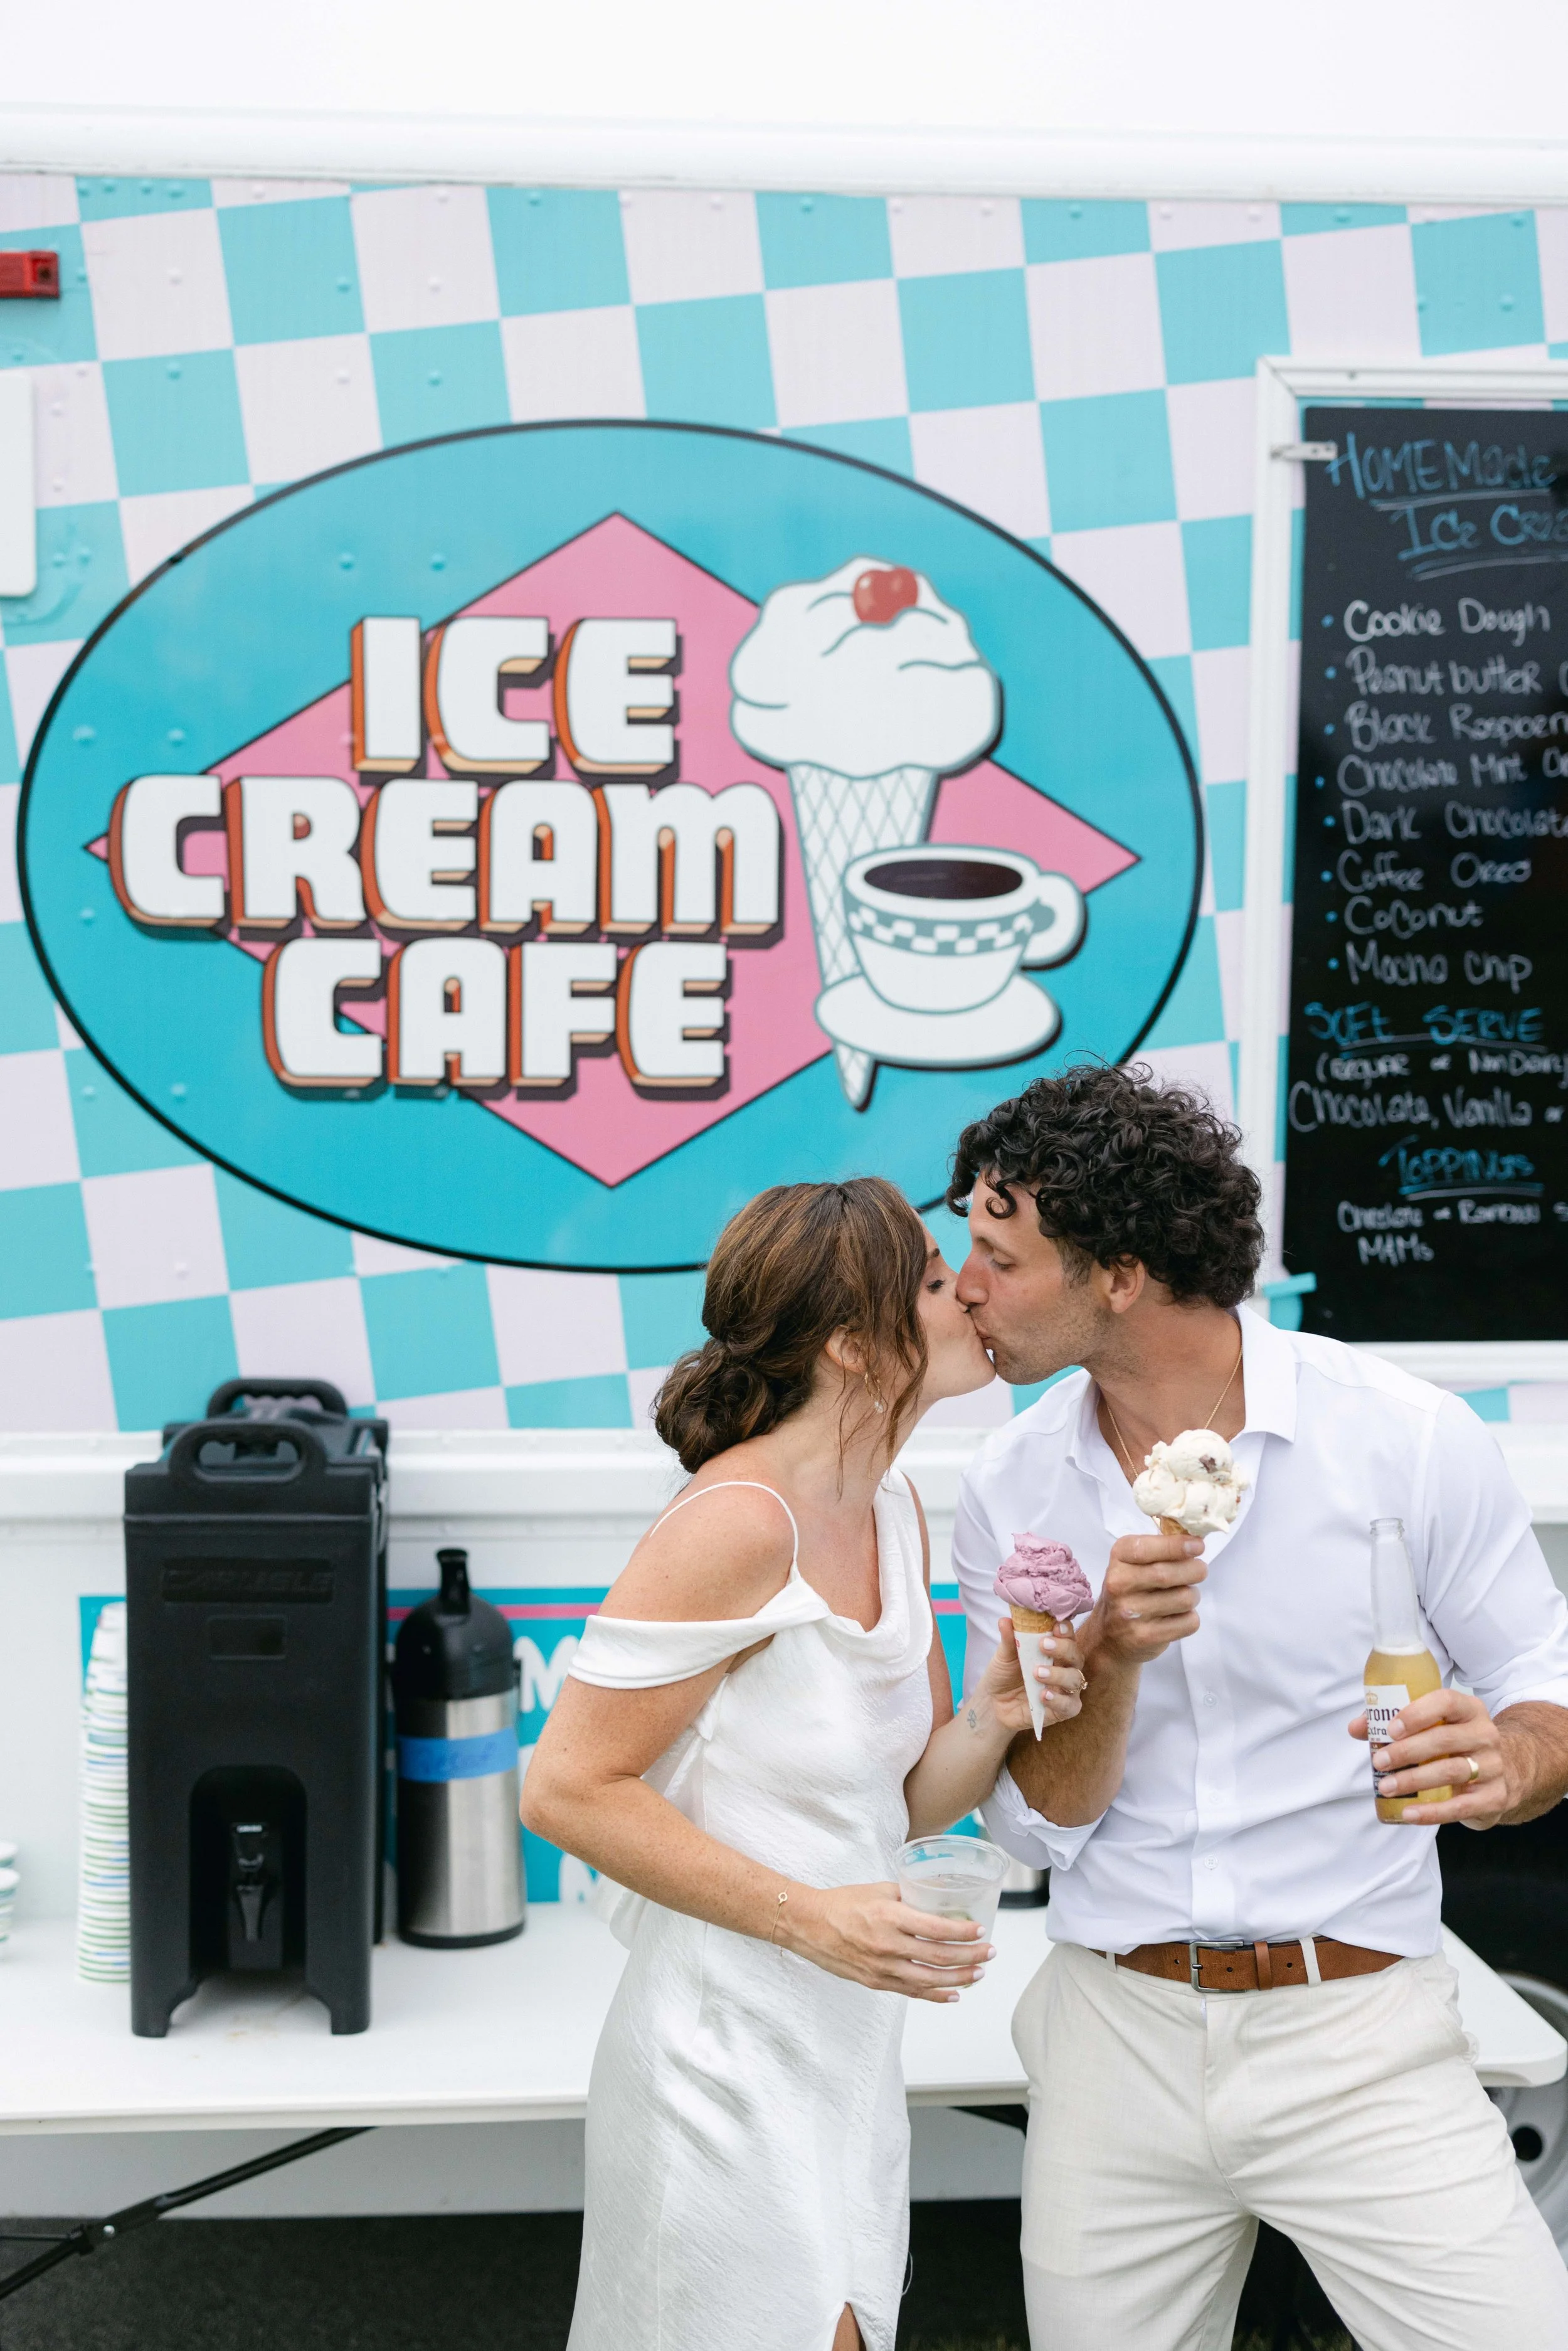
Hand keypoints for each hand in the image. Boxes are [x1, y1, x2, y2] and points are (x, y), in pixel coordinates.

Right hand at [782, 1881, 991, 2002]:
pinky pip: (912, 1991)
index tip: (981, 1930)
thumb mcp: (879, 1889)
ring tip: (978, 1974)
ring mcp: (882, 1968)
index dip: (963, 1932)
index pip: (936, 1928)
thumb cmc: (843, 1903)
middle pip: (939, 1957)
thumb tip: (939, 1896)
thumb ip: (909, 1894)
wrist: (809, 1925)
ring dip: (959, 1978)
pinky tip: (953, 1994)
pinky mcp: (876, 1982)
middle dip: (970, 1957)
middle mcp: (888, 1945)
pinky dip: (935, 1995)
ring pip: (929, 1979)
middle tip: (989, 1953)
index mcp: (889, 1917)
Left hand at [978, 1615, 1084, 1733]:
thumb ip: (1008, 1640)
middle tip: (1044, 1645)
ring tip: (1037, 1673)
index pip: (1068, 1636)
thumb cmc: (1004, 1674)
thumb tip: (1005, 1621)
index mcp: (1054, 1649)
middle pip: (1076, 1655)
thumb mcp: (1004, 1656)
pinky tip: (1043, 1695)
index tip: (1056, 1626)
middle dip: (1063, 1649)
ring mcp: (1065, 1689)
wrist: (994, 1703)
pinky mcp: (1062, 1710)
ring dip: (1058, 1675)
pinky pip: (1070, 1705)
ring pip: (1075, 1679)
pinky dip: (1058, 1700)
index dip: (1066, 1630)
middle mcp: (1064, 1667)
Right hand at [1085, 1530, 1205, 1666]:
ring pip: (1184, 1598)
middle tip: (1199, 1570)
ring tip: (1182, 1596)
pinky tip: (1177, 1616)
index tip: (1198, 1546)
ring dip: (1193, 1595)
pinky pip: (1188, 1622)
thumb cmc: (1128, 1592)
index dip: (1177, 1546)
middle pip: (1169, 1574)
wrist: (1108, 1636)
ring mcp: (1131, 1613)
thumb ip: (1160, 1549)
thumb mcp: (1133, 1563)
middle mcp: (1119, 1584)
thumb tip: (1196, 1539)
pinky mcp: (1146, 1636)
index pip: (1147, 1549)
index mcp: (1118, 1559)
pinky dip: (1190, 1618)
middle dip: (1195, 1570)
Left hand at [1348, 1688, 1511, 1827]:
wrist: (1507, 1770)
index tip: (1391, 1729)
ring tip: (1386, 1787)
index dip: (1417, 1714)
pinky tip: (1408, 1814)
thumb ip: (1395, 1722)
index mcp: (1469, 1709)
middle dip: (1407, 1752)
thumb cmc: (1456, 1743)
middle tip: (1379, 1762)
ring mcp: (1494, 1766)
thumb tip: (1356, 1728)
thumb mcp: (1436, 1726)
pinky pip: (1462, 1806)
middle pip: (1444, 1740)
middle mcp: (1485, 1734)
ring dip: (1414, 1780)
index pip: (1447, 1702)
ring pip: (1452, 1772)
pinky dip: (1433, 1812)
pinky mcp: (1495, 1796)